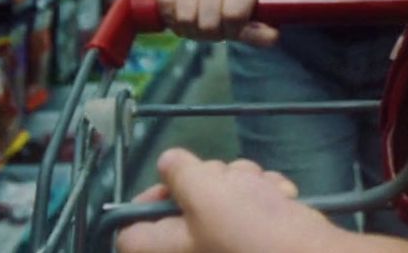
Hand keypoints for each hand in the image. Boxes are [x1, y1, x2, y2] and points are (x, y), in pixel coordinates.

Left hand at [115, 150, 330, 252]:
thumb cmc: (248, 231)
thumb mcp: (205, 192)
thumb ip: (180, 172)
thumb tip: (166, 162)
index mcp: (167, 250)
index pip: (129, 232)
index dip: (145, 200)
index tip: (172, 179)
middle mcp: (192, 249)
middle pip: (183, 202)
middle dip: (213, 179)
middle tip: (229, 181)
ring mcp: (225, 243)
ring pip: (222, 196)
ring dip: (245, 182)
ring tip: (262, 190)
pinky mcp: (254, 236)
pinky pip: (250, 205)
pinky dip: (265, 195)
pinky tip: (279, 198)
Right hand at [144, 0, 277, 46]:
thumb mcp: (247, 11)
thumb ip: (258, 28)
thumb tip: (272, 38)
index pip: (234, 14)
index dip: (232, 31)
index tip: (230, 30)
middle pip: (209, 19)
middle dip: (209, 33)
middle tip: (210, 29)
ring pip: (186, 15)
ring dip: (189, 28)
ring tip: (196, 22)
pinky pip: (167, 5)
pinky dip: (171, 17)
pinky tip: (179, 13)